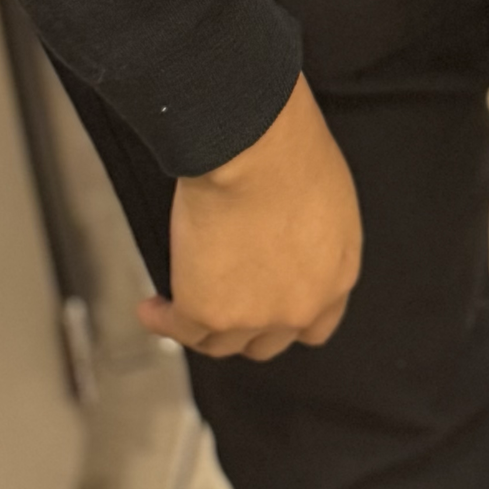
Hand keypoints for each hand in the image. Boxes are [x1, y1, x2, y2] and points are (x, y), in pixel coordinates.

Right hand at [137, 73, 362, 361]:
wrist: (256, 145)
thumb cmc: (292, 148)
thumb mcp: (329, 199)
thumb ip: (314, 240)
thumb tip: (289, 245)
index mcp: (337, 275)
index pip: (317, 324)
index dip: (290, 318)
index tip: (270, 305)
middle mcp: (300, 307)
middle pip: (268, 342)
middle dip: (247, 328)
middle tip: (226, 302)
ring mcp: (252, 316)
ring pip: (221, 343)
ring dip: (201, 329)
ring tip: (178, 306)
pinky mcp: (206, 311)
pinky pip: (179, 328)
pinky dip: (161, 319)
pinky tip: (151, 308)